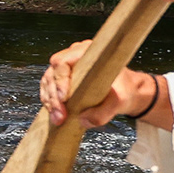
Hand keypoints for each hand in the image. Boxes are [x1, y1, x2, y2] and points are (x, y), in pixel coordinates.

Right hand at [41, 47, 157, 129]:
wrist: (125, 92)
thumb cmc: (123, 90)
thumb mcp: (119, 102)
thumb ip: (103, 113)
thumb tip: (82, 120)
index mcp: (87, 52)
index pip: (63, 62)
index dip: (60, 80)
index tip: (64, 98)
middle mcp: (73, 56)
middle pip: (52, 73)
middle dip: (53, 97)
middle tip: (60, 116)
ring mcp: (67, 68)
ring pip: (48, 82)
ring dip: (50, 102)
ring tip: (58, 119)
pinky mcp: (63, 80)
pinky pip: (49, 89)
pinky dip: (50, 103)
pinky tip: (55, 115)